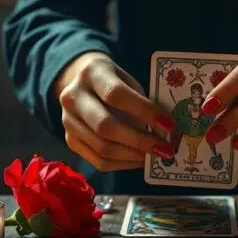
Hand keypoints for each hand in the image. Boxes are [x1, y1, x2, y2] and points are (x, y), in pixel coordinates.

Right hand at [56, 52, 175, 170]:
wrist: (80, 83)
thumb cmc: (113, 81)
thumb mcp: (127, 81)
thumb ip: (142, 101)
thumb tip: (167, 132)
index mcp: (91, 73)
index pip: (116, 95)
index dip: (144, 111)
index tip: (169, 126)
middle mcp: (73, 97)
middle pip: (105, 126)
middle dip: (140, 141)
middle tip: (165, 149)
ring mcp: (67, 121)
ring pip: (102, 148)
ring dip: (133, 156)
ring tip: (155, 156)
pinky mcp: (70, 140)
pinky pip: (98, 160)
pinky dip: (123, 164)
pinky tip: (139, 160)